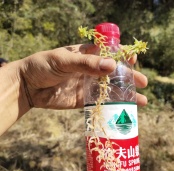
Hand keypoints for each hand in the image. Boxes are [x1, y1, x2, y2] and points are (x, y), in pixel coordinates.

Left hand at [21, 44, 147, 108]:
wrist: (28, 87)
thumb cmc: (43, 66)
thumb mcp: (63, 60)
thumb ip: (86, 63)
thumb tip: (112, 66)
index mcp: (87, 55)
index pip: (110, 52)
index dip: (123, 55)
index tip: (133, 59)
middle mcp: (91, 70)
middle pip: (115, 73)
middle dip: (130, 78)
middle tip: (143, 83)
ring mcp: (88, 86)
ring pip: (111, 90)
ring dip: (125, 95)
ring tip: (141, 101)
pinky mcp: (83, 100)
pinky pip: (100, 103)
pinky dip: (112, 106)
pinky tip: (123, 111)